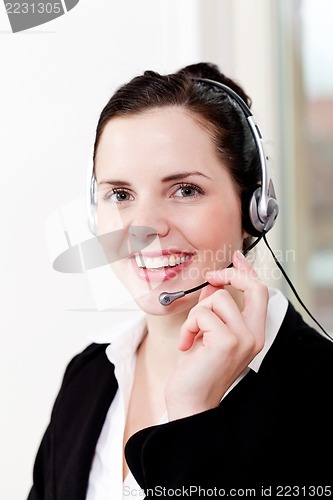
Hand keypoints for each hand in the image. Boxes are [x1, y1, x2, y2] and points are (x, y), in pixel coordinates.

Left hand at [165, 250, 267, 420]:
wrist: (190, 401)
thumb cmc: (196, 370)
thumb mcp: (206, 333)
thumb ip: (212, 310)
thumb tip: (210, 286)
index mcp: (253, 333)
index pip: (260, 293)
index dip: (247, 271)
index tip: (236, 258)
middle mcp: (254, 335)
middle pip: (255, 287)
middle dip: (231, 274)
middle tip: (212, 277)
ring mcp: (243, 338)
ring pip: (219, 298)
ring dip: (197, 314)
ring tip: (191, 335)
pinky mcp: (227, 341)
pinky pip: (203, 313)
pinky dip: (189, 326)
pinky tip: (187, 344)